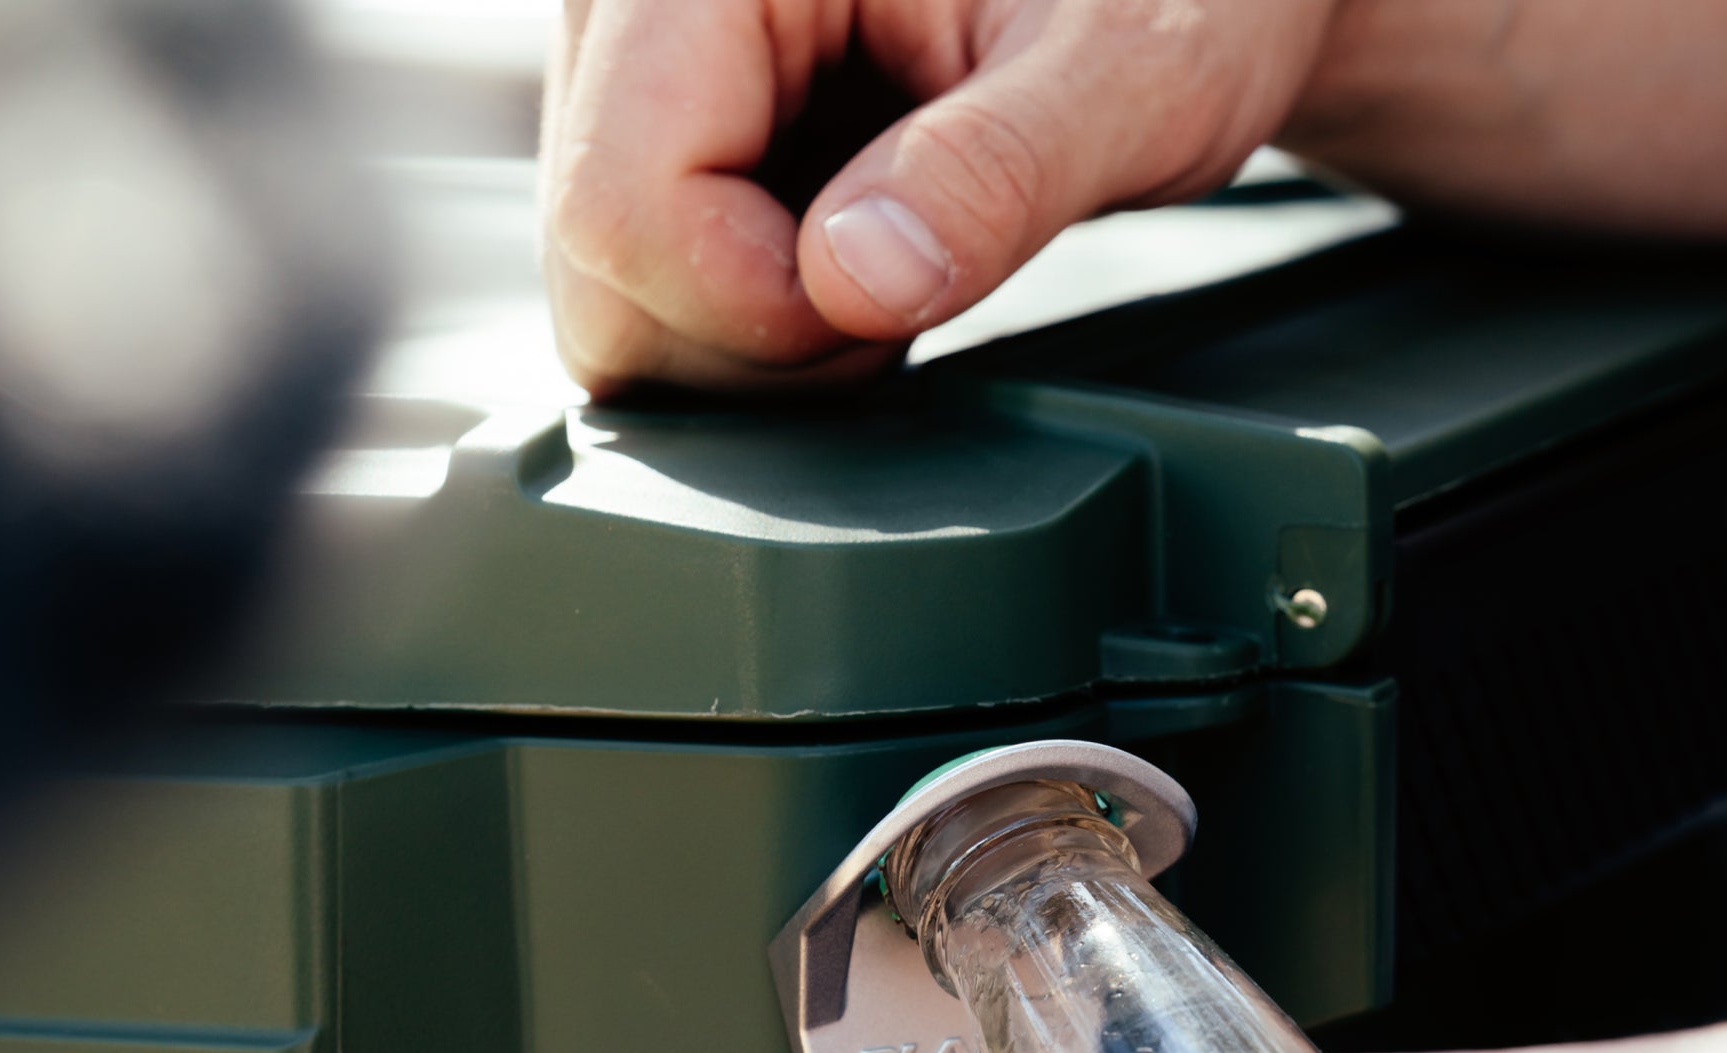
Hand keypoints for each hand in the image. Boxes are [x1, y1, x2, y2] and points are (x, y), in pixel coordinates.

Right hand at [543, 0, 1726, 397]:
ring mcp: (641, 68)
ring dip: (757, 341)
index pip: (624, 209)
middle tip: (898, 286)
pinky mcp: (677, 128)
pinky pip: (658, 284)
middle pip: (597, 269)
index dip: (756, 314)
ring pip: (617, 298)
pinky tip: (853, 262)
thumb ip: (997, 175)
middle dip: (749, 345)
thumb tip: (854, 285)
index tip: (895, 299)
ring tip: (888, 262)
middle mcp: (637, 0)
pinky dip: (759, 320)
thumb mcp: (1129, 72)